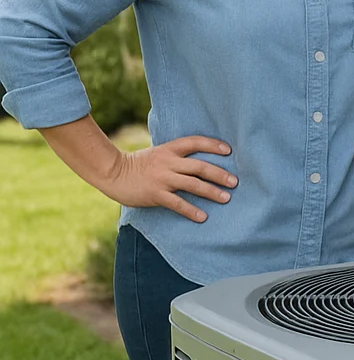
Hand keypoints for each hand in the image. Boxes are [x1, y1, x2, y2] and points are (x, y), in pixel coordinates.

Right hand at [101, 135, 236, 222]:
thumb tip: (200, 163)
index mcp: (169, 150)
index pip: (194, 142)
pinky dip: (191, 210)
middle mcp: (168, 163)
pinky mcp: (155, 194)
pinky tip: (202, 217)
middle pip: (200, 166)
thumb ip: (176, 156)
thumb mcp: (158, 153)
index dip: (212, 145)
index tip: (229, 151)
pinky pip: (177, 203)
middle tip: (235, 182)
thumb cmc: (138, 164)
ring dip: (211, 192)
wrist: (112, 173)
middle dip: (219, 174)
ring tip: (226, 198)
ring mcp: (162, 178)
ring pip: (192, 184)